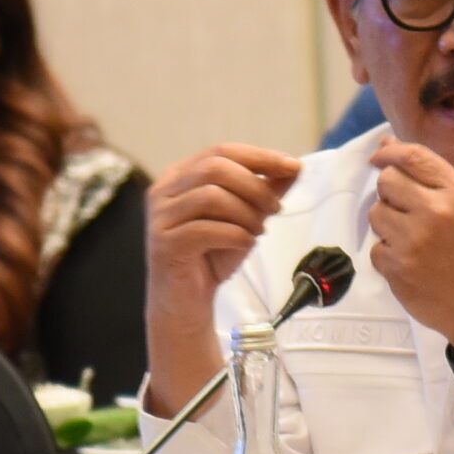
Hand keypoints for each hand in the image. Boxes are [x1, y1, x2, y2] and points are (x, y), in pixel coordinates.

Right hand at [144, 144, 301, 323]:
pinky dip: (234, 235)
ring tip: (258, 232)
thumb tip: (293, 167)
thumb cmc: (212, 257)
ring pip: (210, 196)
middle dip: (254, 186)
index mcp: (180, 175)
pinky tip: (245, 244)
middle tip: (276, 208)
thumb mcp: (244, 218)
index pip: (222, 151)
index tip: (293, 166)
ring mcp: (160, 217)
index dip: (260, 156)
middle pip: (215, 168)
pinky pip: (205, 230)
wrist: (187, 302)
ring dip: (245, 213)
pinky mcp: (164, 244)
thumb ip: (264, 191)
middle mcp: (164, 191)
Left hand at [366, 140, 453, 357]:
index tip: (378, 157)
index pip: (414, 156)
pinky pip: (375, 247)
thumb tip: (386, 145)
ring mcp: (414, 241)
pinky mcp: (397, 267)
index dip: (389, 152)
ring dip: (387, 224)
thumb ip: (429, 175)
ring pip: (376, 213)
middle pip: (387, 181)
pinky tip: (412, 263)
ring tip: (413, 239)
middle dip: (390, 193)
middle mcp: (437, 212)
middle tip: (407, 211)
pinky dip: (388, 254)